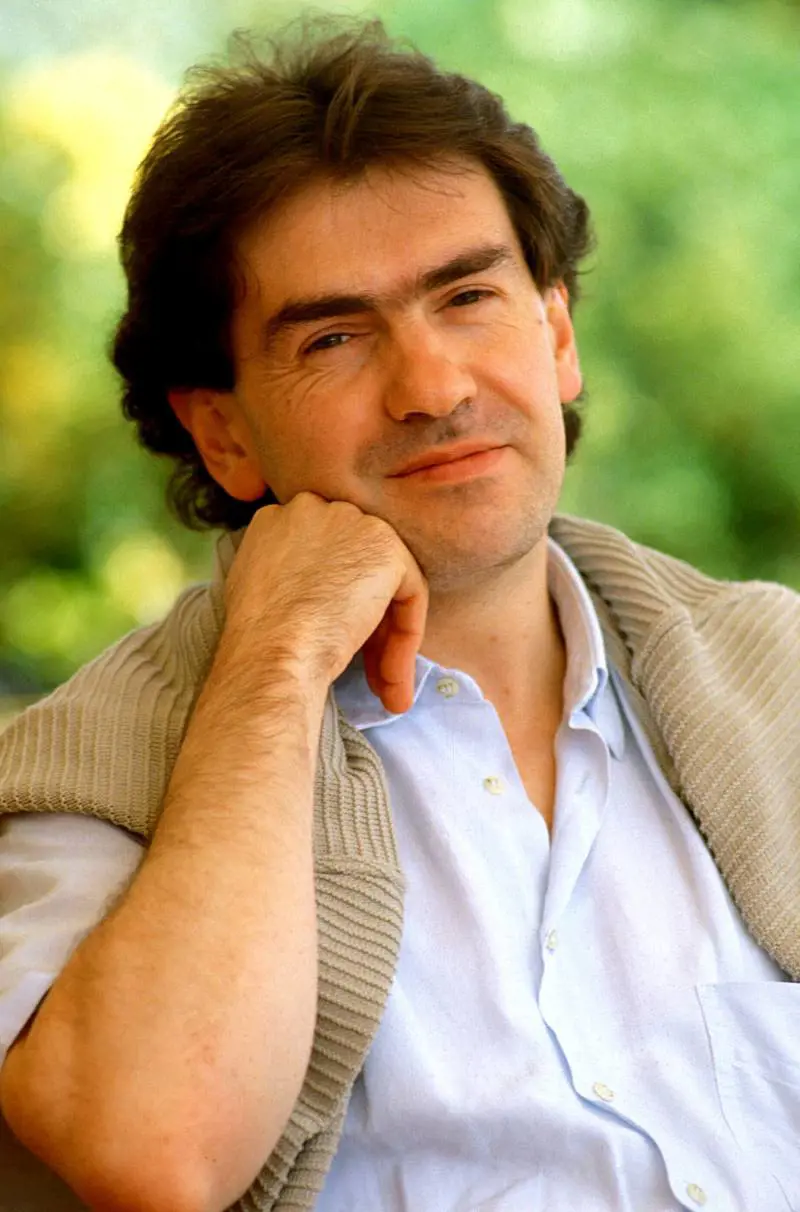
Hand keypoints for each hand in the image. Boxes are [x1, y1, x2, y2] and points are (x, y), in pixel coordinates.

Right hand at [222, 492, 429, 713]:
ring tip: (384, 689)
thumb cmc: (256, 638)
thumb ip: (285, 574)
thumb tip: (312, 594)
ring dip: (386, 640)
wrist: (272, 650)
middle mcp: (315, 508)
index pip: (321, 554)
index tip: (330, 638)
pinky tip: (392, 678)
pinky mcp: (386, 547)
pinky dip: (406, 637)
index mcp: (278, 518)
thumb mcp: (256, 588)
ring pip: (383, 582)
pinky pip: (409, 594)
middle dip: (365, 620)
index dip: (331, 600)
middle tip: (365, 671)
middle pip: (355, 564)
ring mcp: (352, 522)